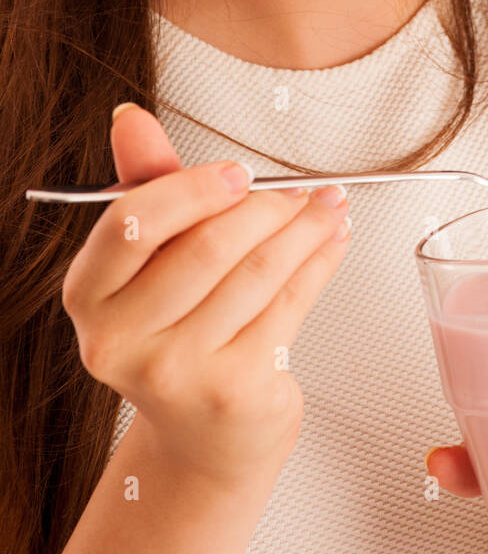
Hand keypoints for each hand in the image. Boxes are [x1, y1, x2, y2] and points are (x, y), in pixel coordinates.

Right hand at [63, 104, 350, 488]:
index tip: (239, 172)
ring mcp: (177, 373)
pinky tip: (331, 243)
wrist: (204, 434)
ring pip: (257, 273)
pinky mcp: (232, 391)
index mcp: (90, 296)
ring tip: (328, 207)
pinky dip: (319, 265)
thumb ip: (147, 186)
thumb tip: (132, 119)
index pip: (131, 224)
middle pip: (207, 247)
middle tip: (301, 190)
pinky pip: (289, 306)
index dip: (192, 189)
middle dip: (267, 207)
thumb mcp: (152, 259)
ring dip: (305, 230)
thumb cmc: (178, 330)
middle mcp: (120, 341)